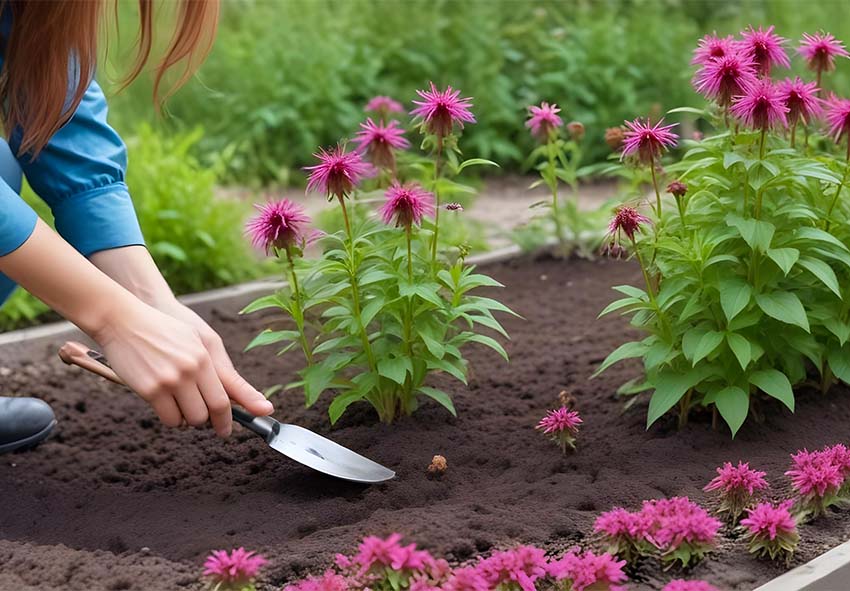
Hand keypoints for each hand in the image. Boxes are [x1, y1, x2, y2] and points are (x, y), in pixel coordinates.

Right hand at [94, 299, 272, 436]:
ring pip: (190, 419)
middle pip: (211, 411)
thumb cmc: (162, 330)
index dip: (230, 417)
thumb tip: (234, 395)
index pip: (225, 395)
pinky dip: (172, 418)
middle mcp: (190, 370)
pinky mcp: (150, 390)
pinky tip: (168, 406)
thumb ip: (217, 365)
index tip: (229, 430)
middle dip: (211, 421)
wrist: (122, 321)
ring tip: (183, 405)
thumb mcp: (196, 338)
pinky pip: (169, 419)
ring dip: (189, 419)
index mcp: (204, 357)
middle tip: (206, 419)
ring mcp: (169, 381)